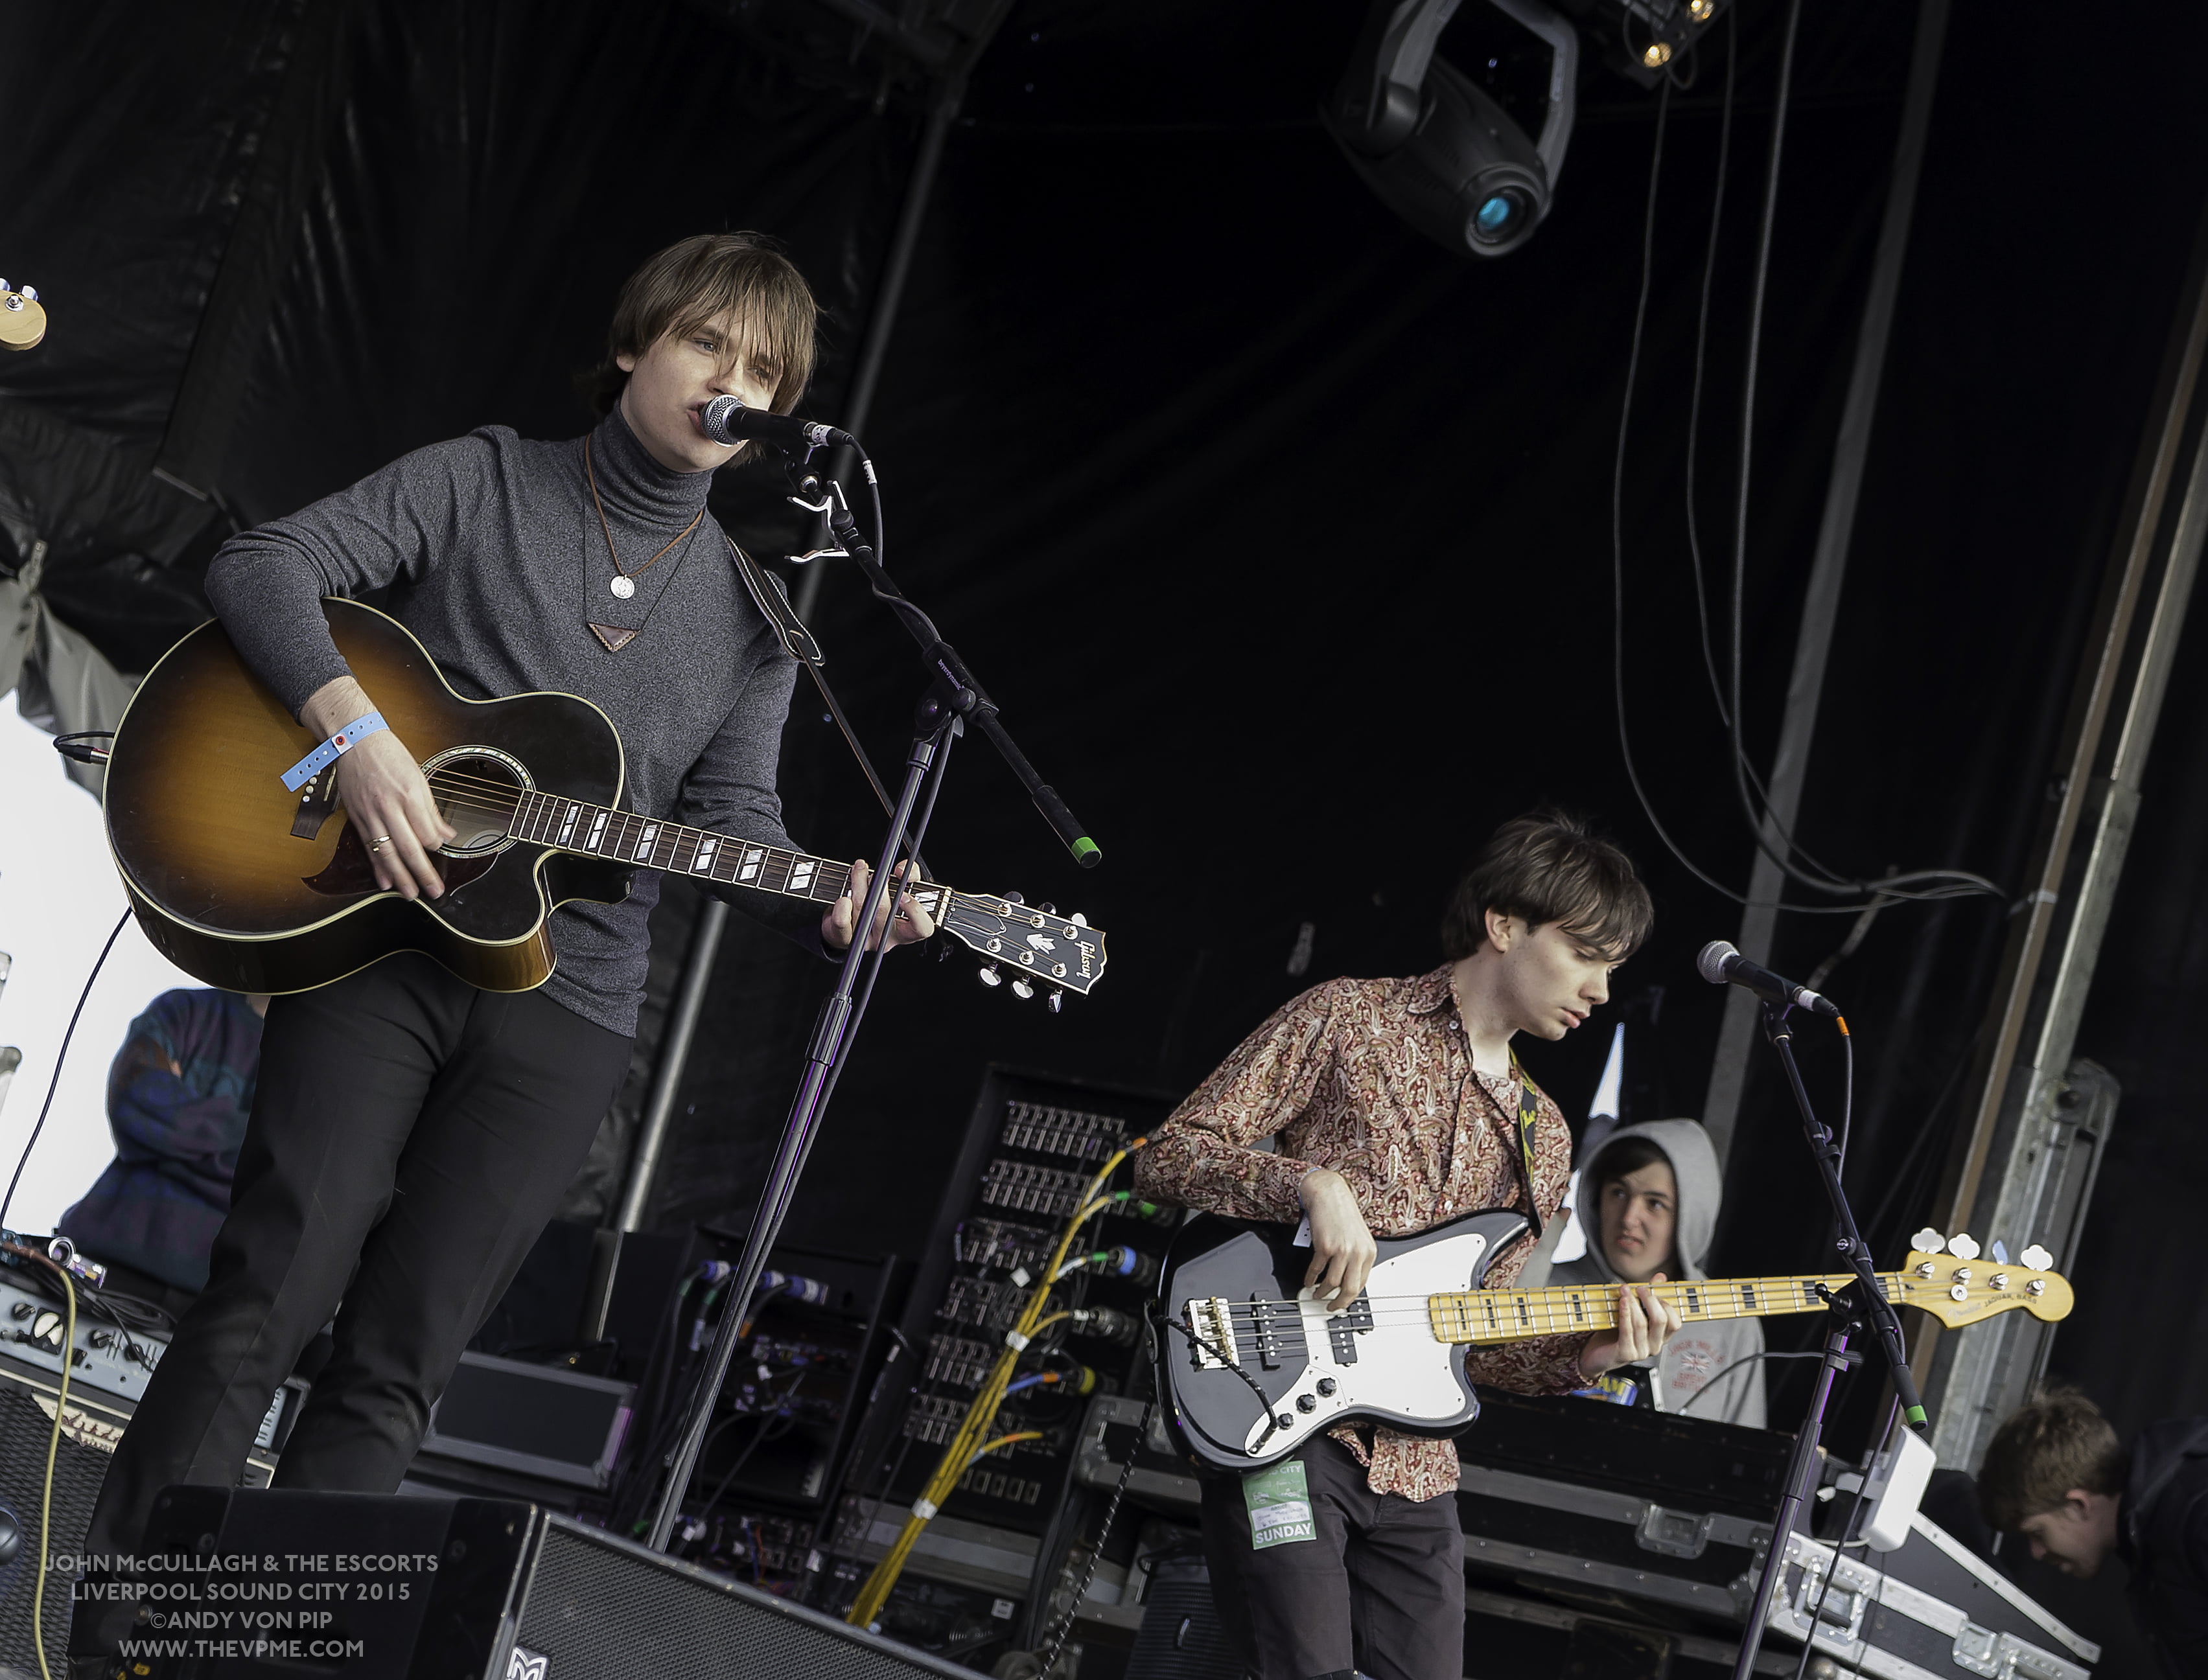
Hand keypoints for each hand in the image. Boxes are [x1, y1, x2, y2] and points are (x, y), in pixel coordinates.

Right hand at [303, 676, 456, 900]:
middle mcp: (389, 806)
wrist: (355, 740)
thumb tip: (447, 835)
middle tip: (434, 891)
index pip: (426, 831)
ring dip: (400, 876)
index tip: (441, 851)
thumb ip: (431, 809)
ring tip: (410, 894)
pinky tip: (385, 881)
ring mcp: (371, 813)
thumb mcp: (418, 776)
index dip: (436, 846)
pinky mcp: (357, 817)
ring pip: (386, 852)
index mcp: (409, 794)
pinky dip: (377, 866)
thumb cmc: (390, 755)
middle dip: (422, 873)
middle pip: (408, 847)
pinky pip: (368, 846)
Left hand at [822, 858, 936, 951]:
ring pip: (862, 909)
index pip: (922, 928)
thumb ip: (911, 876)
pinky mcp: (846, 939)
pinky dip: (842, 906)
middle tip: (879, 872)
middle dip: (880, 886)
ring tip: (860, 868)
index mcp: (908, 931)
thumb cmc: (884, 903)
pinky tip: (844, 897)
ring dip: (859, 882)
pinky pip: (842, 922)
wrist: (853, 924)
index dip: (915, 911)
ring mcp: (866, 940)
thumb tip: (903, 869)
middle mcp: (888, 938)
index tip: (905, 894)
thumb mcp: (904, 890)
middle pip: (885, 912)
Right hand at [1299, 1168, 1376, 1312]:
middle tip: (1331, 1307)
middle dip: (1339, 1303)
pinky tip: (1308, 1281)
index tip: (1343, 1302)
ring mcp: (1341, 1250)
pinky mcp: (1324, 1246)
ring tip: (1316, 1294)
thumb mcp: (1358, 1236)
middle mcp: (1357, 1252)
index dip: (1350, 1297)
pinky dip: (1311, 1278)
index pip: (1362, 1283)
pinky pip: (1316, 1270)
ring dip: (1322, 1293)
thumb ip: (1356, 1257)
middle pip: (1350, 1288)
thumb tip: (1347, 1278)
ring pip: (1332, 1283)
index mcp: (1368, 1251)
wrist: (1329, 1194)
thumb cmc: (1341, 1212)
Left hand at [1577, 1274, 1684, 1378]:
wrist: (1598, 1353)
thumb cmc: (1617, 1332)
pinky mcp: (1626, 1354)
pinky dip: (1625, 1313)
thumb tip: (1660, 1277)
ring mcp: (1641, 1352)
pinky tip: (1622, 1302)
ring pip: (1642, 1324)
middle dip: (1650, 1300)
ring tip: (1625, 1290)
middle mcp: (1654, 1346)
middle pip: (1661, 1321)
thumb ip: (1649, 1296)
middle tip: (1640, 1288)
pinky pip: (1627, 1331)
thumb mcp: (1635, 1313)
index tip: (1655, 1291)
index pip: (1675, 1323)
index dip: (1667, 1305)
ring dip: (1633, 1303)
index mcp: (1660, 1337)